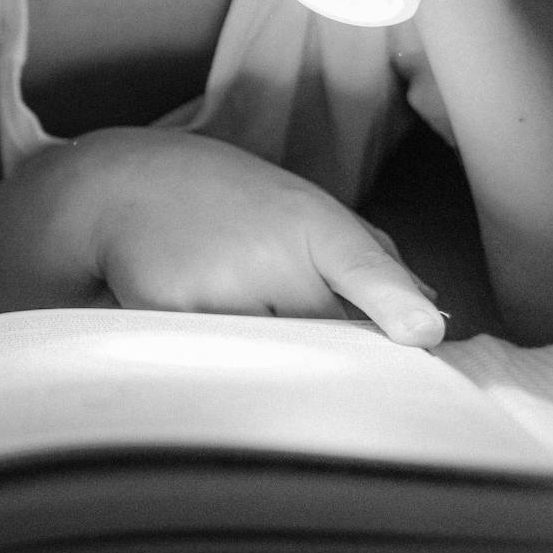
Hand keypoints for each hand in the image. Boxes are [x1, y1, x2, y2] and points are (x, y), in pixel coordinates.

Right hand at [63, 127, 445, 345]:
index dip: (393, 301)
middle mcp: (268, 254)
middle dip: (325, 348)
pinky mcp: (169, 317)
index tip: (424, 332)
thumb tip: (429, 318)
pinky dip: (216, 357)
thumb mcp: (303, 210)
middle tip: (278, 304)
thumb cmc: (228, 202)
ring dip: (270, 356)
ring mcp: (218, 289)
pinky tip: (193, 308)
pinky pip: (217, 367)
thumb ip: (369, 264)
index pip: (361, 266)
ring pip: (275, 363)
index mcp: (310, 224)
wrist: (123, 185)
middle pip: (327, 345)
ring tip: (229, 297)